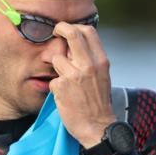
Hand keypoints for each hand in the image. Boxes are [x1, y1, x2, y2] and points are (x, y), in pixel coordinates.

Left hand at [49, 22, 115, 147]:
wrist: (98, 127)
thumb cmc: (99, 104)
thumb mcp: (102, 77)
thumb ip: (91, 61)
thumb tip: (76, 47)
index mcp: (101, 61)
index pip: (88, 31)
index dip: (74, 27)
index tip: (67, 30)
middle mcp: (88, 65)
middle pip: (72, 34)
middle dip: (60, 28)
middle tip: (55, 31)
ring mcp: (74, 75)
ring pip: (57, 58)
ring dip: (57, 68)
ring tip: (66, 82)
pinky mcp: (61, 86)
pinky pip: (53, 80)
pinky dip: (56, 88)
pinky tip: (65, 97)